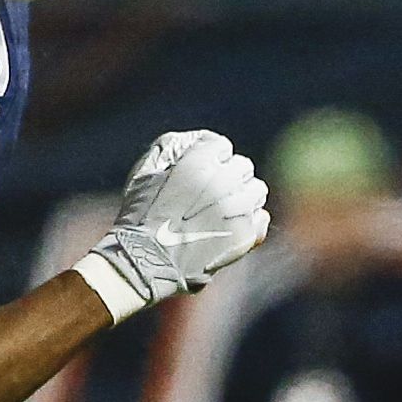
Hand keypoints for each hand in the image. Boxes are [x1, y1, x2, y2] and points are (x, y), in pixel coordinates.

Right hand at [77, 130, 268, 321]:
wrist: (146, 261)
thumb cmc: (140, 216)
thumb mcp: (145, 171)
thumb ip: (170, 147)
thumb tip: (194, 141)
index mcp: (199, 161)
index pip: (221, 146)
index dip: (211, 158)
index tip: (202, 173)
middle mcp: (223, 180)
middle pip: (243, 166)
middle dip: (229, 176)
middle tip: (212, 194)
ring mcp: (237, 208)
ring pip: (257, 190)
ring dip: (244, 196)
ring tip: (225, 210)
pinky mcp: (246, 235)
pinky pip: (261, 218)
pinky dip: (251, 221)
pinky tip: (233, 228)